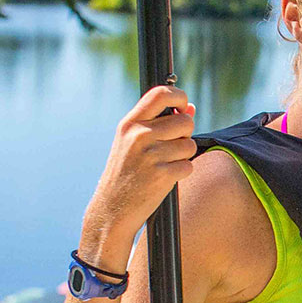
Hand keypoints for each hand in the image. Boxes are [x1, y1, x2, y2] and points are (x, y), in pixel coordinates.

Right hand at [79, 86, 197, 262]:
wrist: (112, 209)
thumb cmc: (126, 172)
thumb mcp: (133, 143)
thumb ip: (159, 123)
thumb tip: (189, 108)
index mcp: (130, 124)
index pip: (161, 94)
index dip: (179, 96)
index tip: (183, 106)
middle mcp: (138, 135)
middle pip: (185, 121)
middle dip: (185, 134)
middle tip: (170, 147)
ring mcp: (149, 155)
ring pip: (189, 145)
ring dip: (183, 156)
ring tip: (164, 164)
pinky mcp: (161, 176)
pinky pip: (188, 166)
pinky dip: (182, 173)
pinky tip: (165, 178)